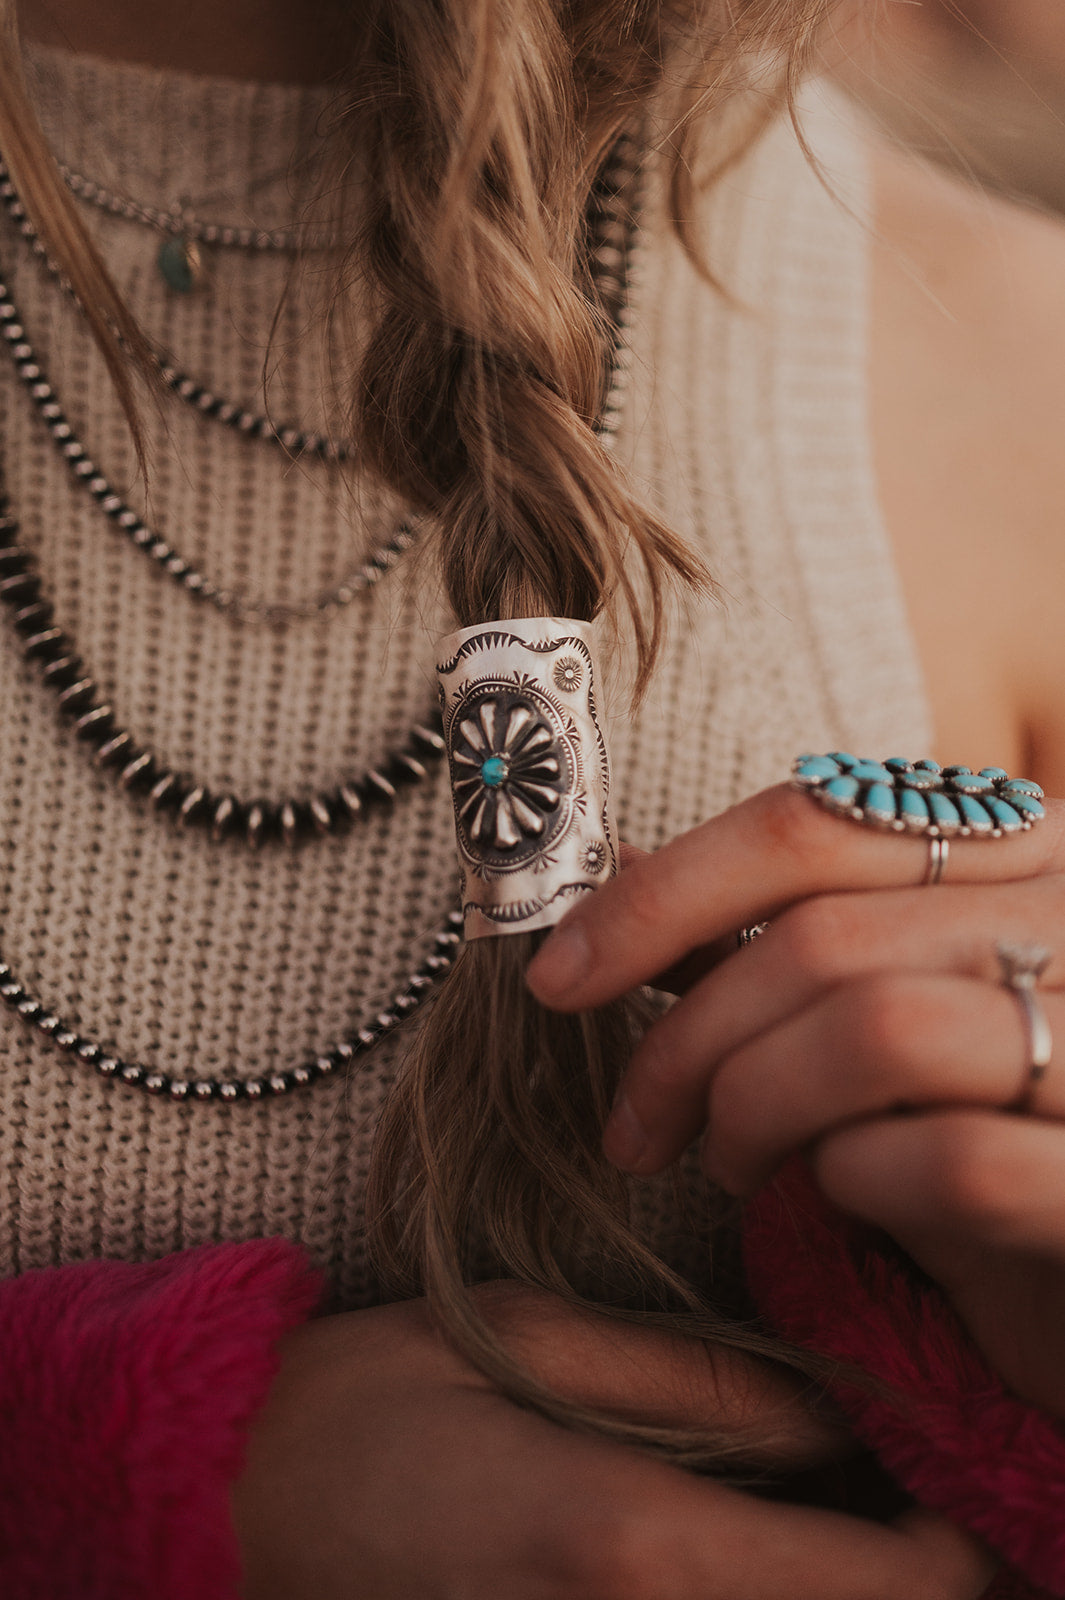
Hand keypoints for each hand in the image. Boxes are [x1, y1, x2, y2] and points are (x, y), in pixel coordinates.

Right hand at [232, 1285, 991, 1598]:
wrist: (227, 1503)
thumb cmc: (368, 1399)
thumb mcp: (530, 1338)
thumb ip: (694, 1382)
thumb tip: (830, 1422)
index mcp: (629, 1542)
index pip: (865, 1591)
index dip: (949, 1552)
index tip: (956, 1489)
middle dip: (896, 1581)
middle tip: (898, 1497)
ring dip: (823, 1596)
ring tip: (821, 1515)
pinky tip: (735, 1546)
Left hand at [527, 783, 1064, 1416]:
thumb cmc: (998, 1112)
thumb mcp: (897, 1004)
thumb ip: (789, 934)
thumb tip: (635, 868)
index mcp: (1021, 848)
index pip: (811, 822)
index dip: (661, 897)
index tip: (559, 977)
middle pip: (822, 935)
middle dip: (687, 1039)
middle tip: (635, 1126)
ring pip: (878, 1030)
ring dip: (756, 1108)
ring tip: (729, 1164)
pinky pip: (952, 1160)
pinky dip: (856, 1182)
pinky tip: (844, 1198)